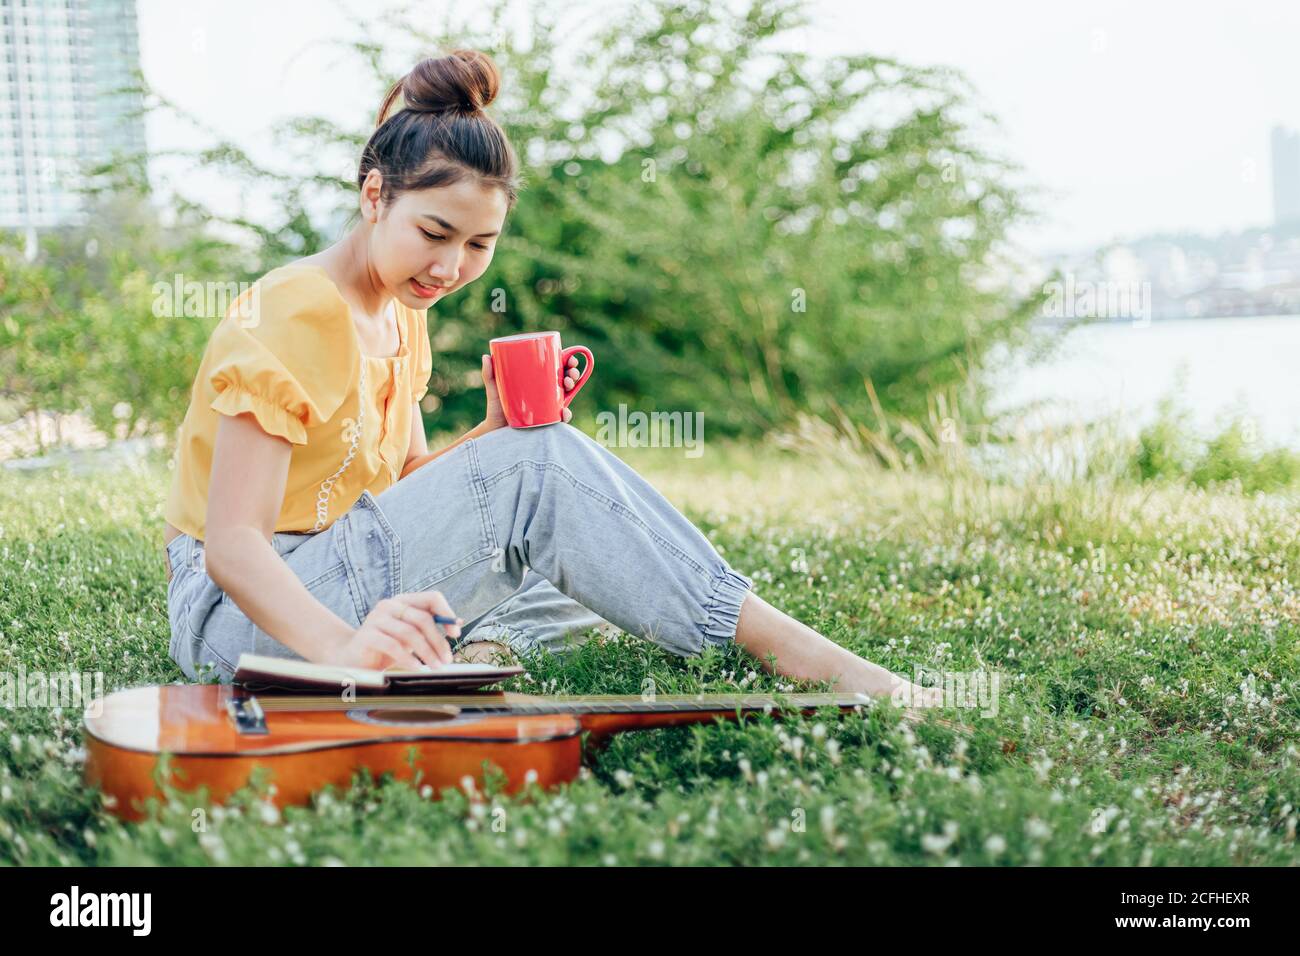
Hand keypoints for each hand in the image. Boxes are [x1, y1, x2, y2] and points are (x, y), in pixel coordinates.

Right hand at [322, 592, 463, 670]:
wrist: (350, 658)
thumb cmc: (385, 648)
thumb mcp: (409, 637)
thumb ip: (427, 630)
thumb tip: (456, 626)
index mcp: (403, 602)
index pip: (432, 598)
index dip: (447, 614)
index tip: (455, 634)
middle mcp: (389, 605)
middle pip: (423, 618)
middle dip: (438, 641)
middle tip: (447, 659)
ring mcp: (376, 619)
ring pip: (410, 633)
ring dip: (427, 652)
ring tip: (435, 667)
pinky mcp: (366, 635)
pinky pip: (393, 646)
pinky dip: (408, 659)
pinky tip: (417, 668)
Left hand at [480, 354, 576, 431]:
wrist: (495, 430)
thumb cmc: (496, 407)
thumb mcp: (494, 389)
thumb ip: (489, 374)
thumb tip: (485, 356)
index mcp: (538, 381)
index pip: (556, 368)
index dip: (568, 361)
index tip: (570, 358)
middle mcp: (547, 393)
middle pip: (565, 380)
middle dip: (572, 373)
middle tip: (569, 372)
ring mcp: (549, 407)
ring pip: (567, 396)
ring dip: (573, 388)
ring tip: (567, 385)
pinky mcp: (548, 421)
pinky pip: (561, 417)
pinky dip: (566, 415)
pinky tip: (564, 411)